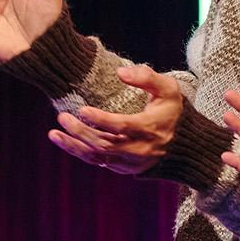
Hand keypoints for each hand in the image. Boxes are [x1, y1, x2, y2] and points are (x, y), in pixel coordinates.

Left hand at [48, 64, 183, 174]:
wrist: (186, 146)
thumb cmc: (173, 112)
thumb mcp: (169, 90)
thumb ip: (147, 77)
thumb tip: (120, 72)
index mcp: (150, 129)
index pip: (122, 126)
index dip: (101, 120)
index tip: (82, 109)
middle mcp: (140, 149)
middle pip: (105, 144)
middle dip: (81, 132)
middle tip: (62, 116)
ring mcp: (132, 162)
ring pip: (98, 158)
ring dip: (74, 146)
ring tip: (53, 134)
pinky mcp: (125, 169)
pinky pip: (100, 163)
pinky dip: (81, 153)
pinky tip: (65, 140)